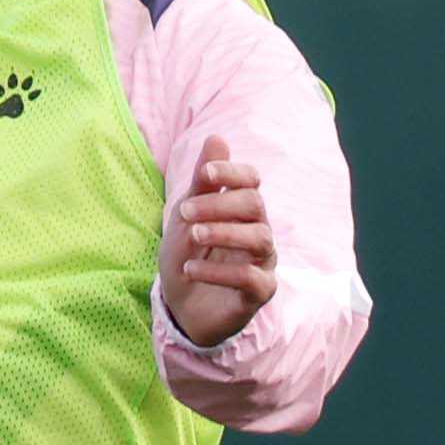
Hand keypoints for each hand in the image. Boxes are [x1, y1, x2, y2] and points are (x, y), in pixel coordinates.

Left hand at [161, 135, 279, 348]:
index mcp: (242, 209)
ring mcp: (263, 262)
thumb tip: (217, 138)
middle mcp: (258, 231)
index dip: (232, 173)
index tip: (205, 174)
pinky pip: (251, 277)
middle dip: (220, 204)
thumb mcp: (186, 217)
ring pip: (260, 238)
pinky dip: (219, 272)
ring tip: (193, 237)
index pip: (251, 181)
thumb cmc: (188, 255)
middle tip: (186, 212)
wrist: (182, 306)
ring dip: (223, 232)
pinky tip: (190, 270)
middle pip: (255, 205)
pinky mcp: (260, 292)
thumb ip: (203, 183)